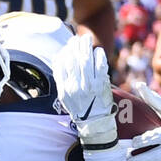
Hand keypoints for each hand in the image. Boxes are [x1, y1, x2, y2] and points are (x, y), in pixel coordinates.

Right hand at [54, 33, 116, 147]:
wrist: (94, 123)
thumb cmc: (79, 107)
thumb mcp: (64, 96)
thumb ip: (61, 78)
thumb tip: (58, 58)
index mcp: (65, 88)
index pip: (61, 64)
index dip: (65, 51)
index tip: (68, 45)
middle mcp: (75, 87)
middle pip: (73, 60)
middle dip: (75, 46)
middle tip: (78, 38)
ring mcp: (89, 86)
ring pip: (86, 60)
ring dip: (86, 47)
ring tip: (86, 39)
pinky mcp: (101, 86)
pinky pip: (100, 66)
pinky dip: (99, 56)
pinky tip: (98, 51)